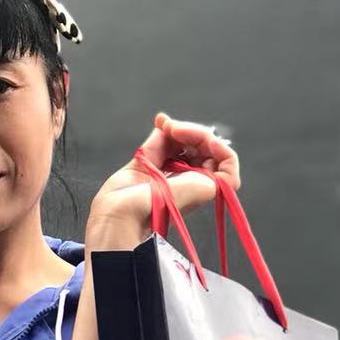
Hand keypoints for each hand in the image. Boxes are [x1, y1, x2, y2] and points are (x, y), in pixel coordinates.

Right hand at [87, 113, 239, 245]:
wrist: (116, 219)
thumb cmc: (152, 214)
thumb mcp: (190, 194)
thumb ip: (208, 177)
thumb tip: (217, 155)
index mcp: (199, 191)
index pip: (223, 165)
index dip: (219, 148)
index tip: (207, 141)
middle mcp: (185, 181)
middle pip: (201, 149)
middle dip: (194, 134)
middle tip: (177, 130)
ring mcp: (165, 172)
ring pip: (182, 142)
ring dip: (178, 129)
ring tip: (166, 126)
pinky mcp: (145, 165)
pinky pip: (160, 142)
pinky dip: (163, 128)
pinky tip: (161, 121)